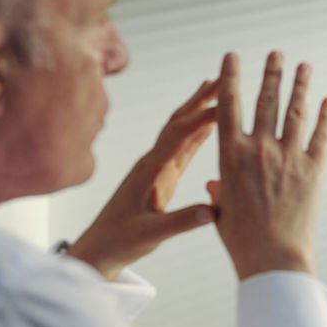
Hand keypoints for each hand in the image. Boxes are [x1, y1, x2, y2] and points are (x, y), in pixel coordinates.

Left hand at [68, 80, 218, 279]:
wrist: (99, 249)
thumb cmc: (120, 242)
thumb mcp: (151, 235)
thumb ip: (181, 221)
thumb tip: (212, 211)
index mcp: (150, 170)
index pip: (179, 135)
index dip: (203, 117)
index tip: (227, 103)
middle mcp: (152, 161)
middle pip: (179, 121)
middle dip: (202, 98)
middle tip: (224, 76)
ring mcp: (156, 167)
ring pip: (181, 130)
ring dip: (200, 108)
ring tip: (219, 88)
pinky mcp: (160, 176)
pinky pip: (182, 147)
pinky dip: (197, 131)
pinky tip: (209, 123)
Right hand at [211, 52, 326, 279]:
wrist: (273, 258)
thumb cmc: (242, 240)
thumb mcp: (220, 212)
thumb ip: (219, 192)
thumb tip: (214, 186)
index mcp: (230, 157)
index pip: (229, 106)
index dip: (231, 78)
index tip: (232, 57)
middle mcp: (259, 150)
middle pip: (266, 101)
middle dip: (271, 74)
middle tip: (276, 54)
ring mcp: (288, 158)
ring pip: (295, 112)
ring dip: (300, 86)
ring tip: (304, 66)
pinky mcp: (312, 170)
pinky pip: (321, 136)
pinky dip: (326, 117)